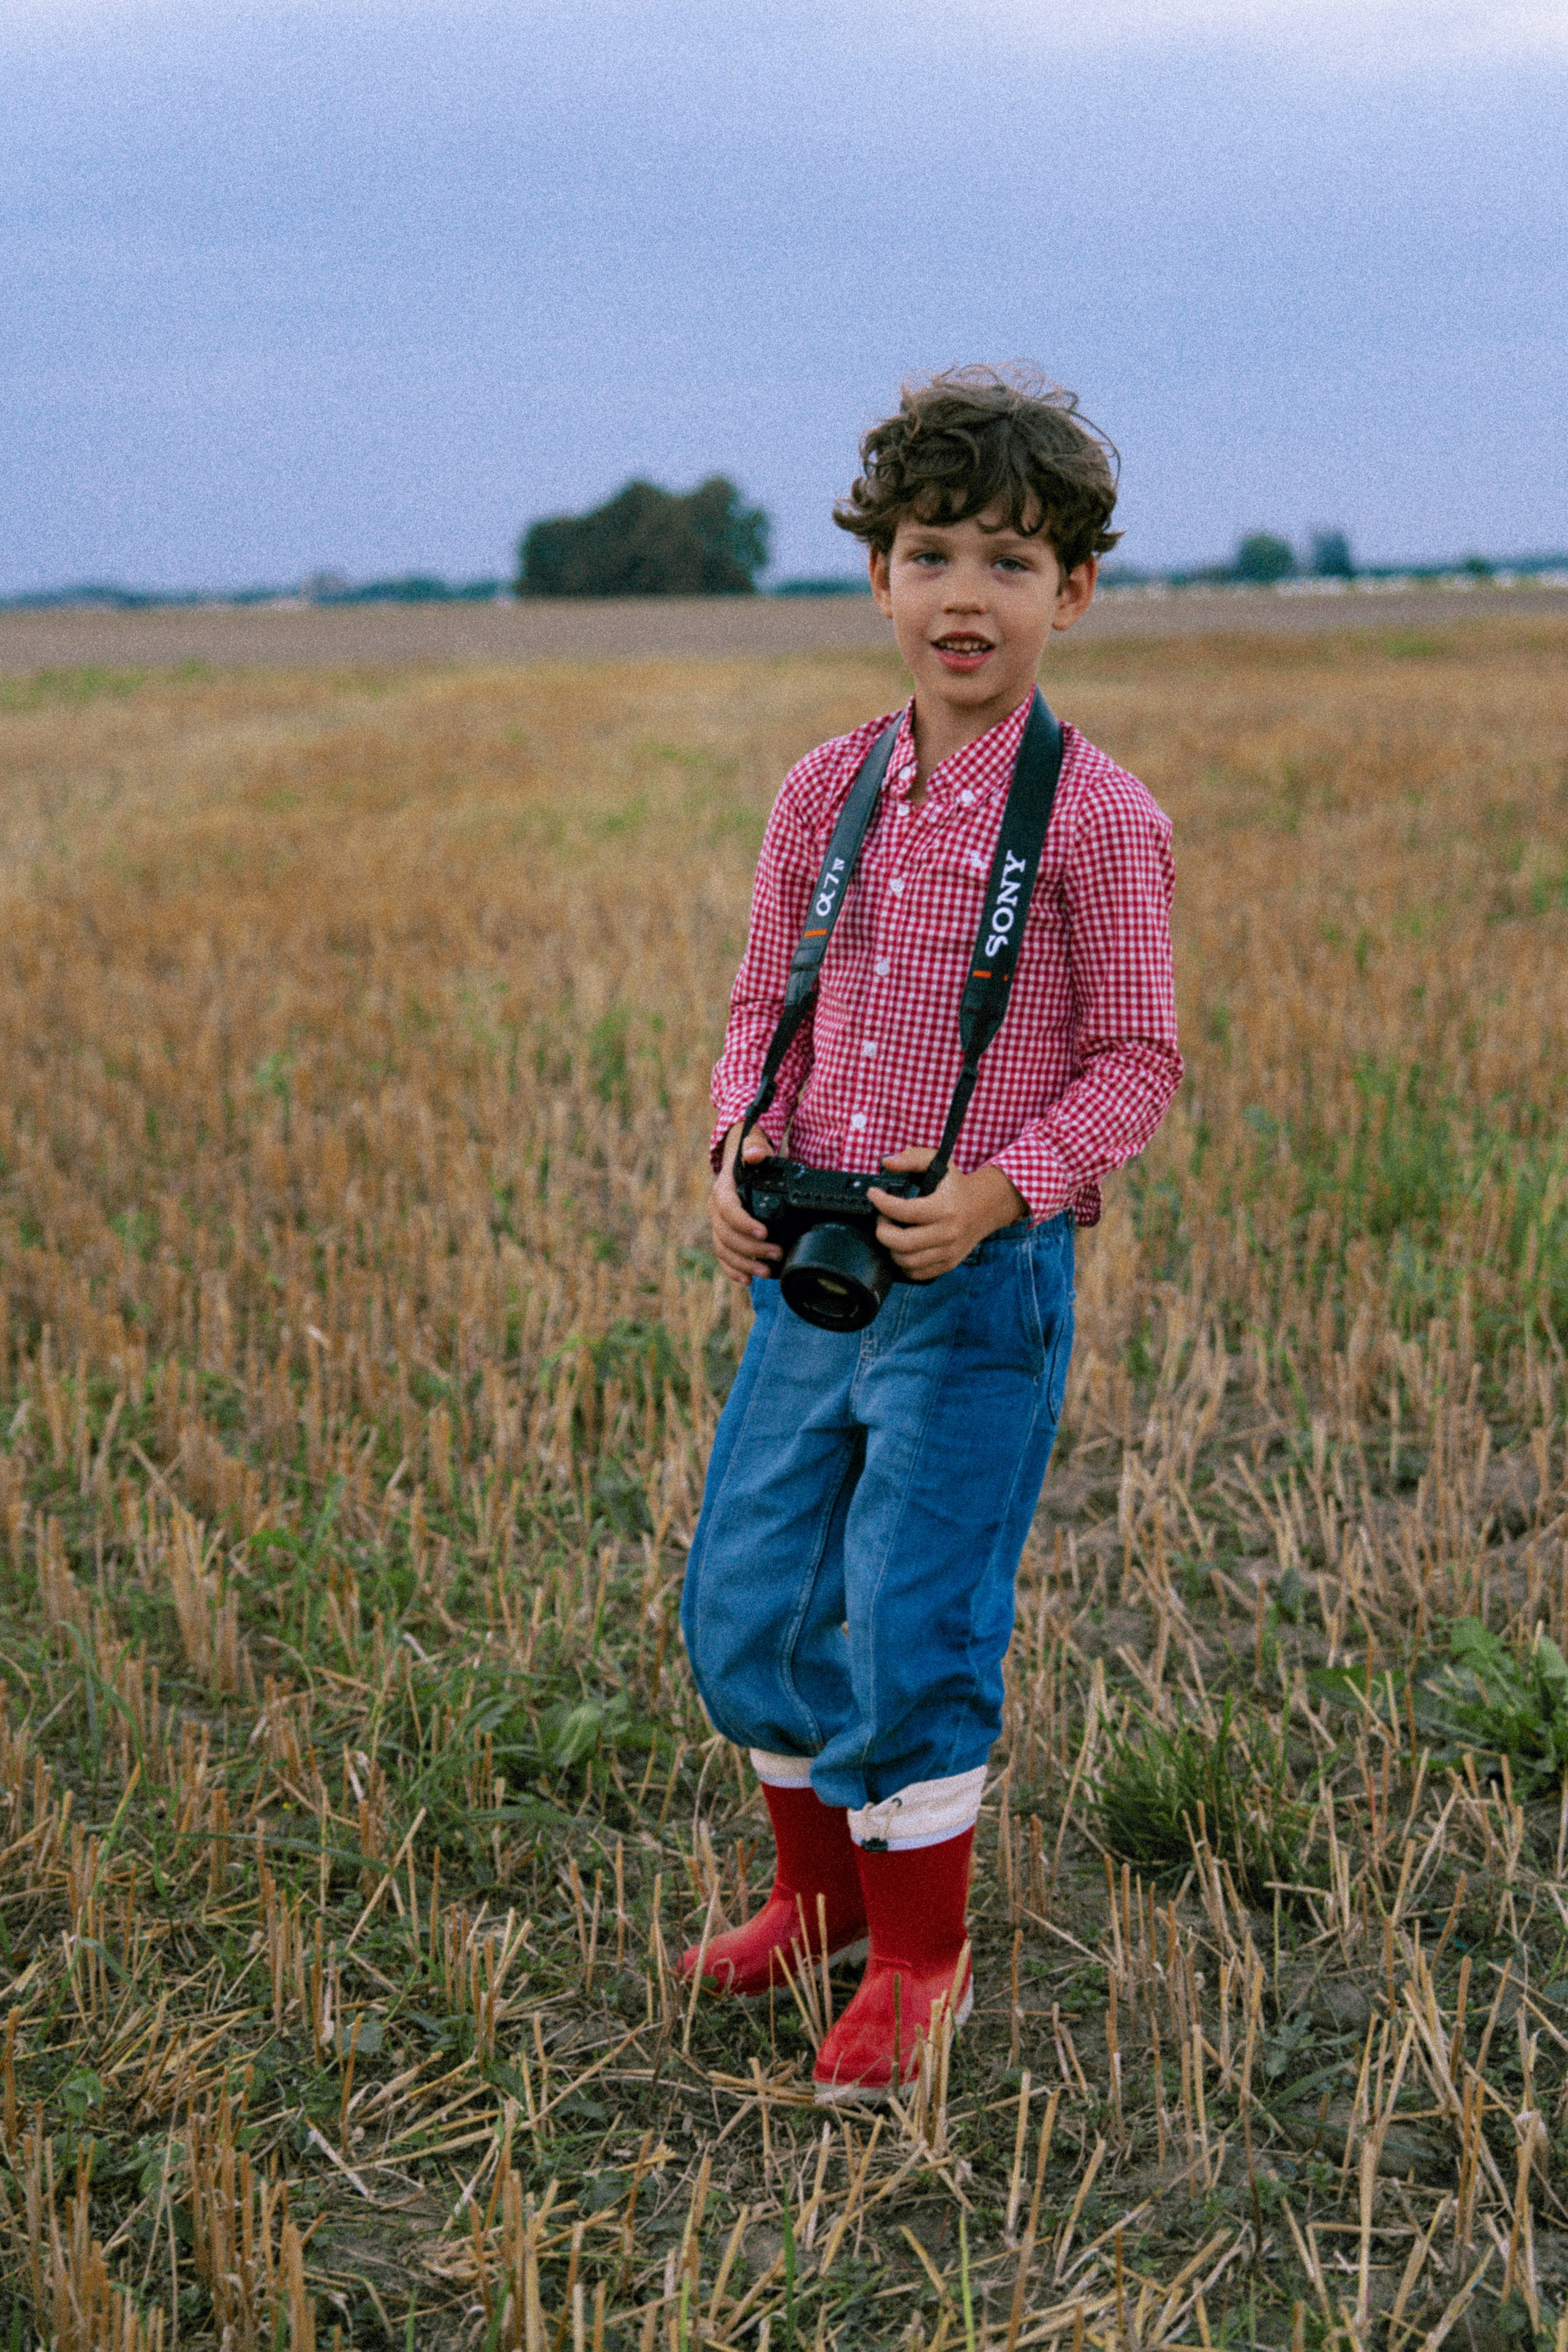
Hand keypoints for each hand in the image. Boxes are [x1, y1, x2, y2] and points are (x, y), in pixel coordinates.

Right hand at [710, 1122, 783, 1285]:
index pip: (728, 1209)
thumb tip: (755, 1154)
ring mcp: (718, 1225)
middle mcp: (716, 1209)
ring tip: (766, 1272)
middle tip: (776, 1253)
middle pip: (726, 1235)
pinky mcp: (723, 1236)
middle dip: (751, 1248)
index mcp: (723, 1189)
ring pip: (724, 1250)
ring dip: (744, 1264)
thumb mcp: (755, 1145)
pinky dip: (733, 1271)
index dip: (744, 1223)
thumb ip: (756, 1147)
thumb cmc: (752, 1155)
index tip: (764, 1232)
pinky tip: (747, 1280)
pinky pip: (723, 1257)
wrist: (741, 1164)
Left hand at [867, 1147, 1027, 1281]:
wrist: (986, 1206)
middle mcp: (948, 1233)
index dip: (882, 1203)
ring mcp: (949, 1252)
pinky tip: (903, 1246)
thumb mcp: (939, 1162)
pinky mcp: (948, 1264)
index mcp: (945, 1207)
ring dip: (890, 1247)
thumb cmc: (957, 1185)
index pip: (905, 1211)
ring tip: (892, 1231)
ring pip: (906, 1262)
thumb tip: (887, 1163)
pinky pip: (916, 1273)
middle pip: (902, 1243)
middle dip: (882, 1231)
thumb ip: (912, 1158)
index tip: (874, 1195)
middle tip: (882, 1218)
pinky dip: (903, 1262)